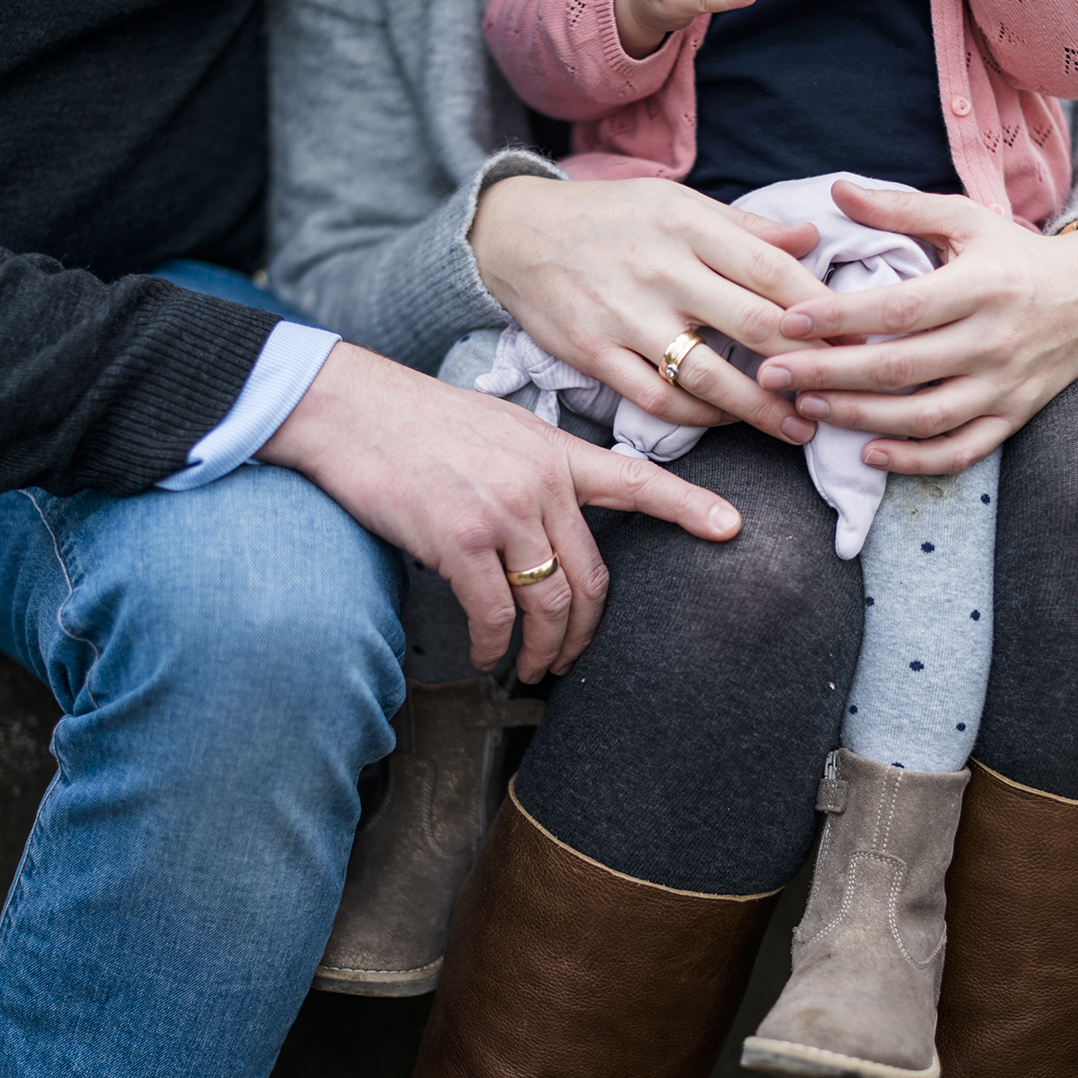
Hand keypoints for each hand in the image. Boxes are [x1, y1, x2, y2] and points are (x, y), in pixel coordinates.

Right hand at [257, 344, 741, 682]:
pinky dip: (493, 646)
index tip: (730, 528)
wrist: (347, 408)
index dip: (687, 506)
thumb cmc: (414, 423)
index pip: (636, 479)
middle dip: (586, 632)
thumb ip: (535, 469)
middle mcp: (540, 481)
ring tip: (529, 669)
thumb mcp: (496, 429)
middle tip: (573, 657)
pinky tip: (487, 656)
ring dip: (543, 650)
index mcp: (554, 451)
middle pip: (592, 576)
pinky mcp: (459, 536)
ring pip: (549, 602)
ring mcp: (502, 509)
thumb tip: (550, 521)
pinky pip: (494, 612)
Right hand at [471, 174, 829, 444]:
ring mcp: (625, 316)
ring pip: (710, 375)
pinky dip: (700, 417)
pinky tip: (729, 422)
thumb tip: (811, 241)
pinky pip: (658, 398)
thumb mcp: (677, 205)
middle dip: (810, 365)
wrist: (514, 234)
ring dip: (763, 409)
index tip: (860, 338)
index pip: (775, 271)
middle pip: (755, 326)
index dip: (825, 310)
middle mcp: (660, 269)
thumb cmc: (611, 219)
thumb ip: (744, 229)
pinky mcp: (594, 354)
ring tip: (800, 426)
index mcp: (689, 224)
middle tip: (846, 390)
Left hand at [754, 182, 1077, 473]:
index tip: (786, 320)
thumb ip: (901, 209)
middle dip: (827, 374)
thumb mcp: (968, 219)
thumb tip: (837, 190)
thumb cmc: (1018, 256)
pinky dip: (915, 460)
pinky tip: (868, 453)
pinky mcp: (1013, 418)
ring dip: (859, 418)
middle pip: (899, 368)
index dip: (838, 318)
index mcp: (980, 286)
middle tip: (771, 373)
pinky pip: (961, 451)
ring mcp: (1004, 386)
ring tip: (806, 408)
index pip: (898, 308)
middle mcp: (993, 340)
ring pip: (923, 416)